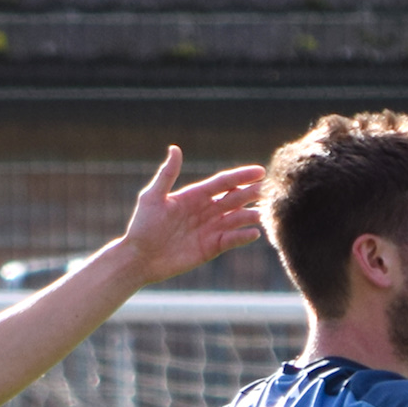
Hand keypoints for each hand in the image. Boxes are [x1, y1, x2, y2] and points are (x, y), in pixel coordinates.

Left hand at [117, 147, 266, 285]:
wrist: (139, 258)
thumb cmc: (142, 226)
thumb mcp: (153, 198)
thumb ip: (167, 174)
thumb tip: (175, 148)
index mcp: (195, 195)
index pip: (223, 182)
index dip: (241, 176)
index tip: (260, 171)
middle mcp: (206, 210)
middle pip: (235, 198)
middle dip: (251, 193)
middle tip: (268, 189)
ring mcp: (210, 229)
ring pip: (237, 218)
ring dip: (251, 214)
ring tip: (263, 212)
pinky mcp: (211, 247)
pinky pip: (232, 239)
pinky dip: (243, 236)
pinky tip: (253, 233)